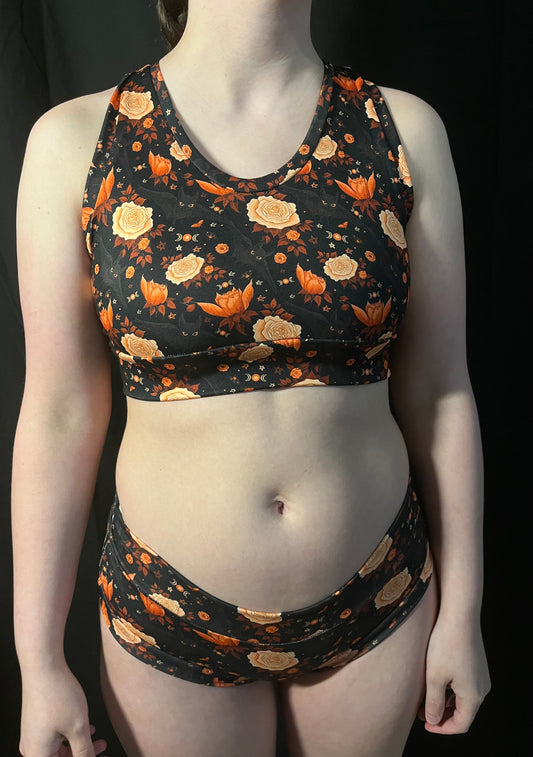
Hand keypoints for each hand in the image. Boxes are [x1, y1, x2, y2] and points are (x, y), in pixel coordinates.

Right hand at [19, 662, 105, 756]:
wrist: (43, 666)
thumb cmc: (56, 694)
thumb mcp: (77, 727)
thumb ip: (85, 751)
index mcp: (38, 754)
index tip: (98, 756)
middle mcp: (31, 747)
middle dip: (81, 754)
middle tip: (100, 748)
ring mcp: (33, 734)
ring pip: (57, 749)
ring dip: (77, 744)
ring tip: (96, 736)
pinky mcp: (36, 722)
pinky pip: (54, 736)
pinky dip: (69, 734)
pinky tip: (84, 726)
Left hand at [418, 614, 490, 733]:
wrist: (459, 615)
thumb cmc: (445, 645)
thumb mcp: (434, 677)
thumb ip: (433, 703)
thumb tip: (433, 720)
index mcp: (473, 696)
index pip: (461, 725)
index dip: (442, 728)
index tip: (425, 724)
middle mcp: (481, 688)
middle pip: (463, 713)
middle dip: (442, 715)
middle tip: (421, 712)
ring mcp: (480, 675)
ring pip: (462, 698)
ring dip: (445, 702)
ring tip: (425, 697)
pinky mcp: (476, 664)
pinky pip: (464, 685)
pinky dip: (450, 689)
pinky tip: (435, 681)